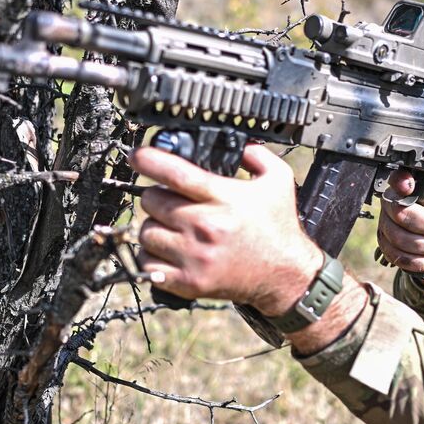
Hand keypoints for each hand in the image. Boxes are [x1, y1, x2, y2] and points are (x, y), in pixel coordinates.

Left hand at [128, 144, 323, 316]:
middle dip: (155, 195)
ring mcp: (195, 256)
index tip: (136, 156)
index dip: (149, 160)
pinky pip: (147, 264)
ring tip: (169, 226)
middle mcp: (206, 226)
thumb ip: (256, 153)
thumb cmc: (278, 227)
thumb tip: (234, 142)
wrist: (287, 276)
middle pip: (152, 201)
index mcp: (224, 198)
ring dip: (153, 226)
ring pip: (146, 232)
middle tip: (167, 199)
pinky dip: (151, 256)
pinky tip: (167, 250)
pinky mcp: (189, 282)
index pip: (175, 173)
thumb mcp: (279, 179)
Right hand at [377, 172, 423, 287]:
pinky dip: (421, 261)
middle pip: (399, 213)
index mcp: (413, 185)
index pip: (396, 177)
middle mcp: (394, 202)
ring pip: (398, 238)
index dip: (400, 181)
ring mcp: (387, 225)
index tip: (410, 188)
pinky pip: (398, 256)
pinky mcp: (388, 247)